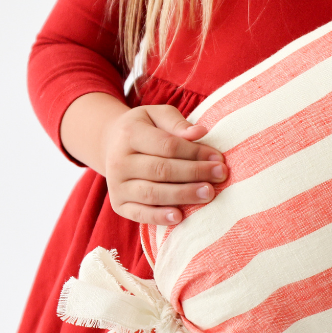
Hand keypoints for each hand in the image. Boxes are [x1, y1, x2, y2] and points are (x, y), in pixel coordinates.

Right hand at [101, 104, 227, 225]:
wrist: (111, 145)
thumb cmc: (145, 129)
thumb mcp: (157, 115)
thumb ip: (177, 123)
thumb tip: (200, 132)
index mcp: (129, 134)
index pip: (167, 146)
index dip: (195, 153)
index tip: (218, 158)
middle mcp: (118, 160)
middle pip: (161, 170)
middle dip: (194, 173)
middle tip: (219, 175)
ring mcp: (116, 184)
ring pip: (152, 193)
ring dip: (183, 195)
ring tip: (208, 194)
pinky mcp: (118, 204)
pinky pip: (139, 214)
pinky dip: (159, 217)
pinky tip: (180, 216)